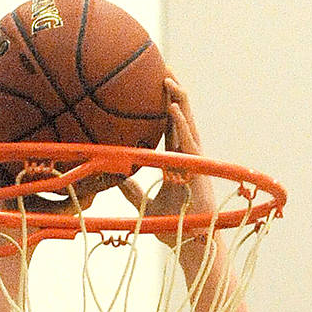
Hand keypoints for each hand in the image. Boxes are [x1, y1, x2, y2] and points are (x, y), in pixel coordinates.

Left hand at [119, 72, 215, 236]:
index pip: (170, 126)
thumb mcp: (145, 205)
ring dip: (179, 100)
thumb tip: (113, 179)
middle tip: (161, 66)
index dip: (164, 104)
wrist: (191, 246)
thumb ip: (133, 191)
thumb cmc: (173, 227)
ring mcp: (194, 162)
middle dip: (173, 92)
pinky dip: (182, 125)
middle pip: (181, 117)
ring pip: (187, 124)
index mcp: (176, 162)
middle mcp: (186, 157)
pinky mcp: (198, 171)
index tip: (154, 83)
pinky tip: (174, 109)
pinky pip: (189, 143)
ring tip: (168, 78)